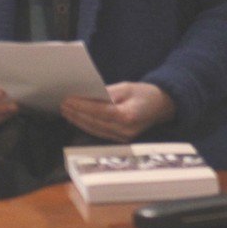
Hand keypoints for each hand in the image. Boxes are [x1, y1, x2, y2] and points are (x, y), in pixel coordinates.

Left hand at [60, 82, 176, 142]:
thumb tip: (87, 96)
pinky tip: (78, 119)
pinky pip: (99, 133)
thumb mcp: (127, 87)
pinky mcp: (121, 140)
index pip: (99, 112)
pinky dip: (87, 125)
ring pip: (94, 130)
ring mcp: (123, 138)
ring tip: (66, 111)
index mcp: (128, 116)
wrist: (164, 106)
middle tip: (63, 104)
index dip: (82, 106)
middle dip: (76, 114)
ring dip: (78, 121)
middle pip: (94, 123)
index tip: (68, 99)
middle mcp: (125, 130)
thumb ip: (107, 92)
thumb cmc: (146, 94)